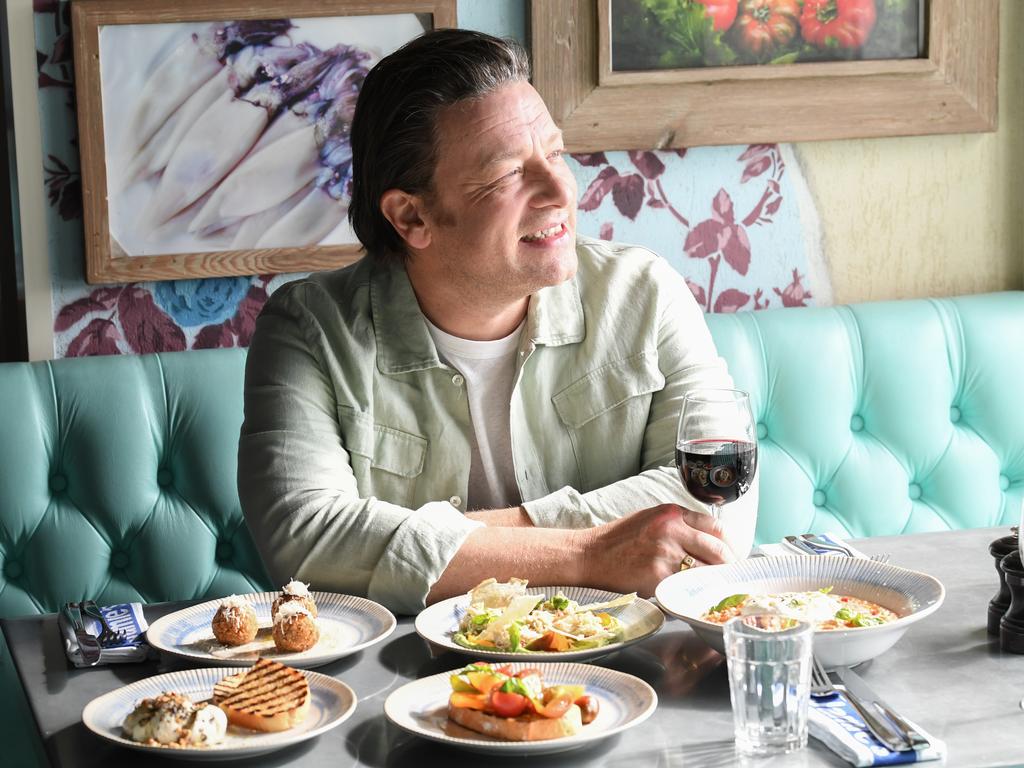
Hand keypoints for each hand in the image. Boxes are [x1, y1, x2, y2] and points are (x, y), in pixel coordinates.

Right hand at [580, 504, 736, 596]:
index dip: (730, 545)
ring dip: (713, 581)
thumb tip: (708, 541)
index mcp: (672, 513)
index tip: (732, 557)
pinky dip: (692, 592)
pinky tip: (692, 596)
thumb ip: (679, 525)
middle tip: (729, 577)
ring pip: (707, 570)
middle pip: (718, 549)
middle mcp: (672, 529)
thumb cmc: (617, 541)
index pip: (717, 527)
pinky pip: (687, 586)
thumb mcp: (650, 519)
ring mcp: (666, 552)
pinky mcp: (658, 575)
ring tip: (713, 588)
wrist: (589, 556)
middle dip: (728, 567)